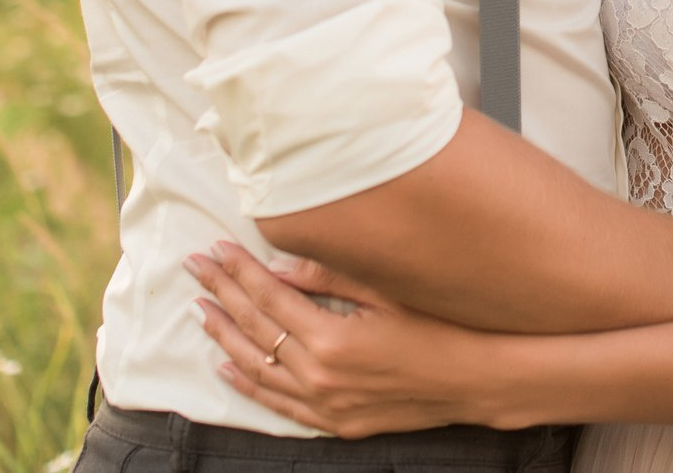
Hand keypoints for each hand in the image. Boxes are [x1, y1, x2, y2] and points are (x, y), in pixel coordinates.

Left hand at [187, 242, 525, 435]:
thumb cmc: (442, 327)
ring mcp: (325, 404)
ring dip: (225, 337)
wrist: (477, 381)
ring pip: (257, 368)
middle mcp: (320, 376)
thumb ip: (331, 278)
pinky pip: (277, 404)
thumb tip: (279, 267)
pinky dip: (248, 384)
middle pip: (256, 328)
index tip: (215, 249)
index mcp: (332, 338)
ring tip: (201, 310)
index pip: (269, 296)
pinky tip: (228, 367)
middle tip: (195, 267)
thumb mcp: (391, 292)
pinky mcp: (335, 422)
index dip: (239, 270)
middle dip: (222, 292)